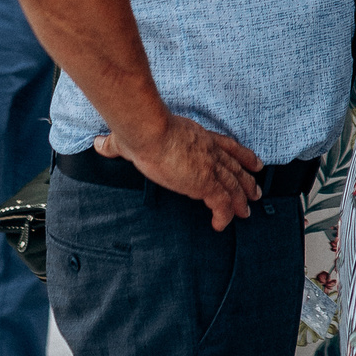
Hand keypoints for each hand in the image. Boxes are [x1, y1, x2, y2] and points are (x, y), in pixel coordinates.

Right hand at [96, 113, 262, 230]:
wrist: (148, 132)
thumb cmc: (141, 130)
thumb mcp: (132, 136)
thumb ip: (118, 143)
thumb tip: (100, 144)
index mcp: (199, 136)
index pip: (227, 146)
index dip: (242, 155)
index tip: (254, 162)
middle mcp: (209, 151)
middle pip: (235, 167)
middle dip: (247, 180)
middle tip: (256, 191)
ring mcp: (210, 167)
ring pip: (234, 186)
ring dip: (242, 199)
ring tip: (247, 211)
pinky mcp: (206, 183)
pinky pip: (222, 204)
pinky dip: (225, 215)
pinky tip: (222, 225)